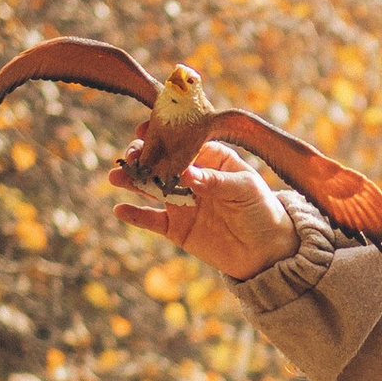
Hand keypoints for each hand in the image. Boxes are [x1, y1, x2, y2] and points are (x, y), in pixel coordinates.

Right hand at [113, 138, 298, 283]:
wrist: (265, 251)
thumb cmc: (261, 210)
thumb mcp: (244, 190)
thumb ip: (215, 181)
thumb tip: (187, 174)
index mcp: (210, 158)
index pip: (183, 142)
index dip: (163, 135)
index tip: (145, 129)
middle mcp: (191, 177)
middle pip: (161, 162)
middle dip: (143, 157)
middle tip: (130, 157)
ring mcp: (181, 201)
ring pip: (150, 187)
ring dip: (132, 181)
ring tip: (116, 177)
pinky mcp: (176, 227)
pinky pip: (151, 220)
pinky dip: (135, 215)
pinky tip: (120, 209)